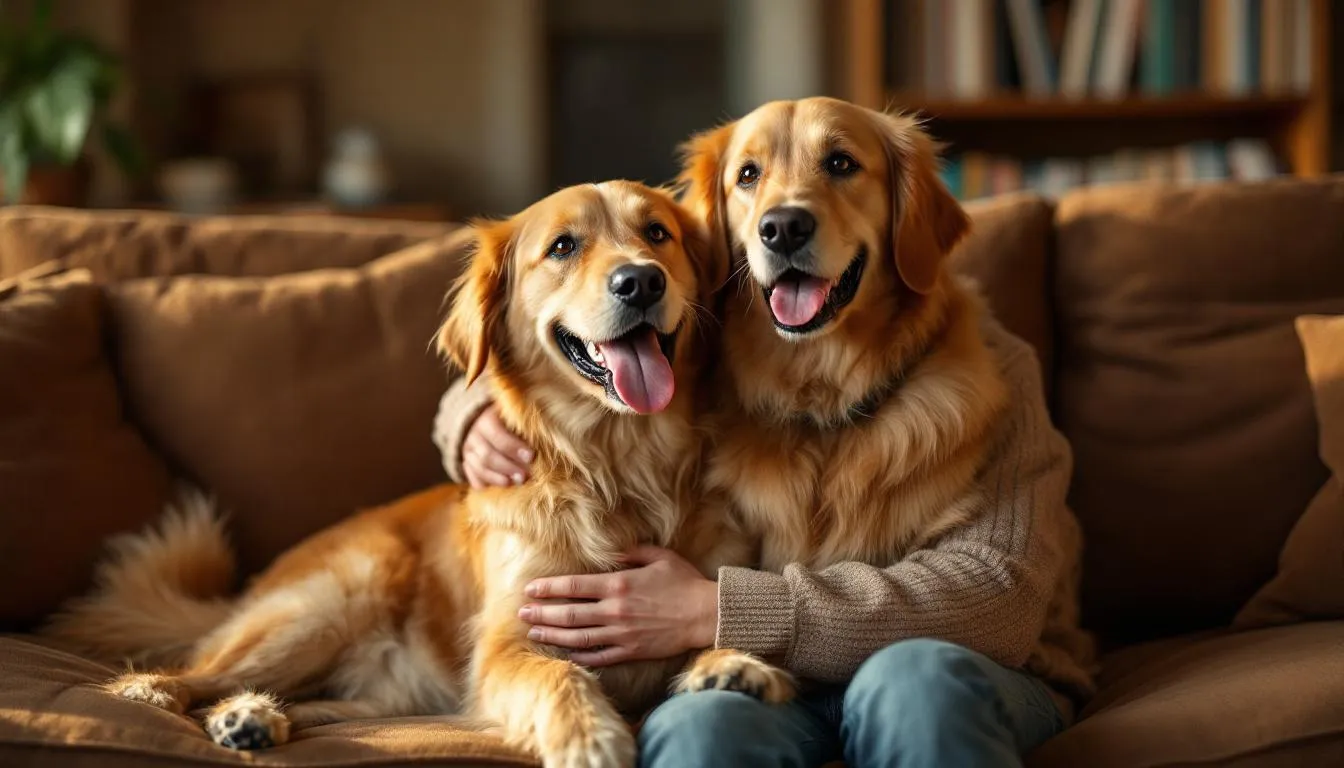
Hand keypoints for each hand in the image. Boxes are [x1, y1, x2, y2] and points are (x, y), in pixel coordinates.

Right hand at [462, 404, 532, 488]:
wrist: (492, 423)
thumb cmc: (514, 422)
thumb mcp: (520, 418)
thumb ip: (529, 426)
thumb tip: (545, 440)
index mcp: (488, 419)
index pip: (496, 433)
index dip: (513, 446)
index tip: (531, 456)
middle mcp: (474, 434)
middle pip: (487, 454)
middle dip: (507, 467)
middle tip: (525, 476)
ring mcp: (468, 451)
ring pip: (479, 468)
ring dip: (497, 478)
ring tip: (514, 483)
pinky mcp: (468, 465)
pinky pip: (473, 478)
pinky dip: (486, 484)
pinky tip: (500, 489)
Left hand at [519, 546, 717, 666]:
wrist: (706, 613)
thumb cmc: (685, 582)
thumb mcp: (659, 557)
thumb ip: (632, 553)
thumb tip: (613, 552)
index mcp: (619, 584)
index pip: (574, 585)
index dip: (549, 588)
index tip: (531, 589)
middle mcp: (615, 610)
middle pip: (569, 613)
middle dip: (542, 612)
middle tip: (522, 612)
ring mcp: (622, 633)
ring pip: (578, 636)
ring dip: (553, 634)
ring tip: (534, 631)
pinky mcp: (631, 651)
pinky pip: (599, 656)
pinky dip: (579, 655)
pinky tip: (565, 652)